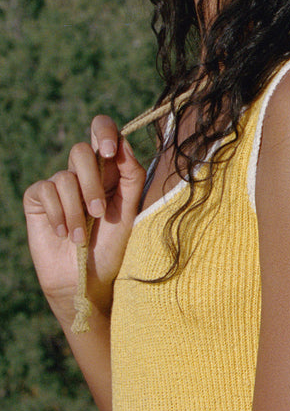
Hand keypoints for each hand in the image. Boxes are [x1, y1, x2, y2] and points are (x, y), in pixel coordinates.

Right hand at [23, 115, 145, 320]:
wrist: (86, 280)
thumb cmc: (111, 245)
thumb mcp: (129, 211)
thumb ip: (131, 176)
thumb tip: (123, 144)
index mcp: (108, 169)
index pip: (103, 130)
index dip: (104, 131)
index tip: (110, 151)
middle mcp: (83, 173)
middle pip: (80, 150)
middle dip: (91, 183)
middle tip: (99, 213)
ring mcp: (59, 185)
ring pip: (64, 177)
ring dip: (76, 211)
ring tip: (80, 237)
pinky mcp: (38, 199)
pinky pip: (45, 191)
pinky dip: (57, 215)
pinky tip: (63, 234)